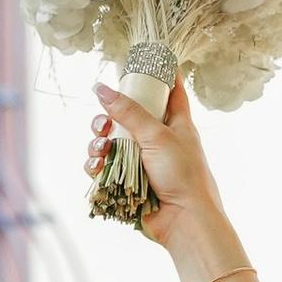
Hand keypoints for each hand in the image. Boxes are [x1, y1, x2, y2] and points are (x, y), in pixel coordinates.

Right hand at [83, 74, 230, 260]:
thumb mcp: (157, 135)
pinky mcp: (128, 182)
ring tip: (100, 149)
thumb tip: (101, 88)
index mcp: (176, 123)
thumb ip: (128, 111)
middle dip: (108, 117)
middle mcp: (158, 140)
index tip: (148, 60)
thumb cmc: (183, 175)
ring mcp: (142, 161)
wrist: (185, 221)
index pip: (172, 91)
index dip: (161, 74)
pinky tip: (96, 167)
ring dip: (98, 143)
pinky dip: (96, 165)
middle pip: (126, 116)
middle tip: (103, 124)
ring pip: (109, 142)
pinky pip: (104, 167)